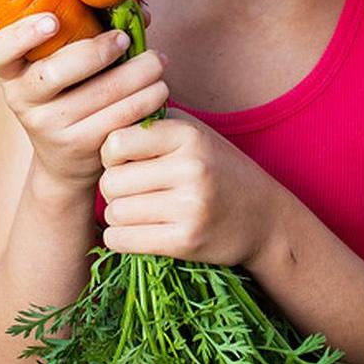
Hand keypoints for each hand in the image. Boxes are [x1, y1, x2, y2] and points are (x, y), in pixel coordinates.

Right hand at [0, 11, 167, 196]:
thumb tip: (138, 11)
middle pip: (58, 70)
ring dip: (139, 73)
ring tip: (158, 62)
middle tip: (125, 38)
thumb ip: (93, 29)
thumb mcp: (66, 62)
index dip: (23, 34)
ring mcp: (49, 127)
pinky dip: (146, 100)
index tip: (53, 20)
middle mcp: (23, 100)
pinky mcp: (79, 146)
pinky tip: (158, 90)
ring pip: (100, 94)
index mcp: (13, 72)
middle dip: (100, 49)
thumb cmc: (71, 91)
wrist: (66, 158)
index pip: (0, 51)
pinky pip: (118, 117)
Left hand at [98, 108, 280, 267]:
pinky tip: (134, 232)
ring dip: (118, 215)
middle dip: (113, 189)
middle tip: (130, 191)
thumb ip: (151, 125)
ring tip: (139, 211)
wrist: (264, 217)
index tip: (124, 162)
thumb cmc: (217, 170)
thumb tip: (99, 122)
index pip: (116, 143)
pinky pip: (122, 240)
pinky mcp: (187, 241)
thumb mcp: (193, 134)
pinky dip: (120, 238)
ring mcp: (190, 207)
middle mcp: (191, 168)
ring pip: (115, 213)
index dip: (111, 155)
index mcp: (188, 135)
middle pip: (111, 182)